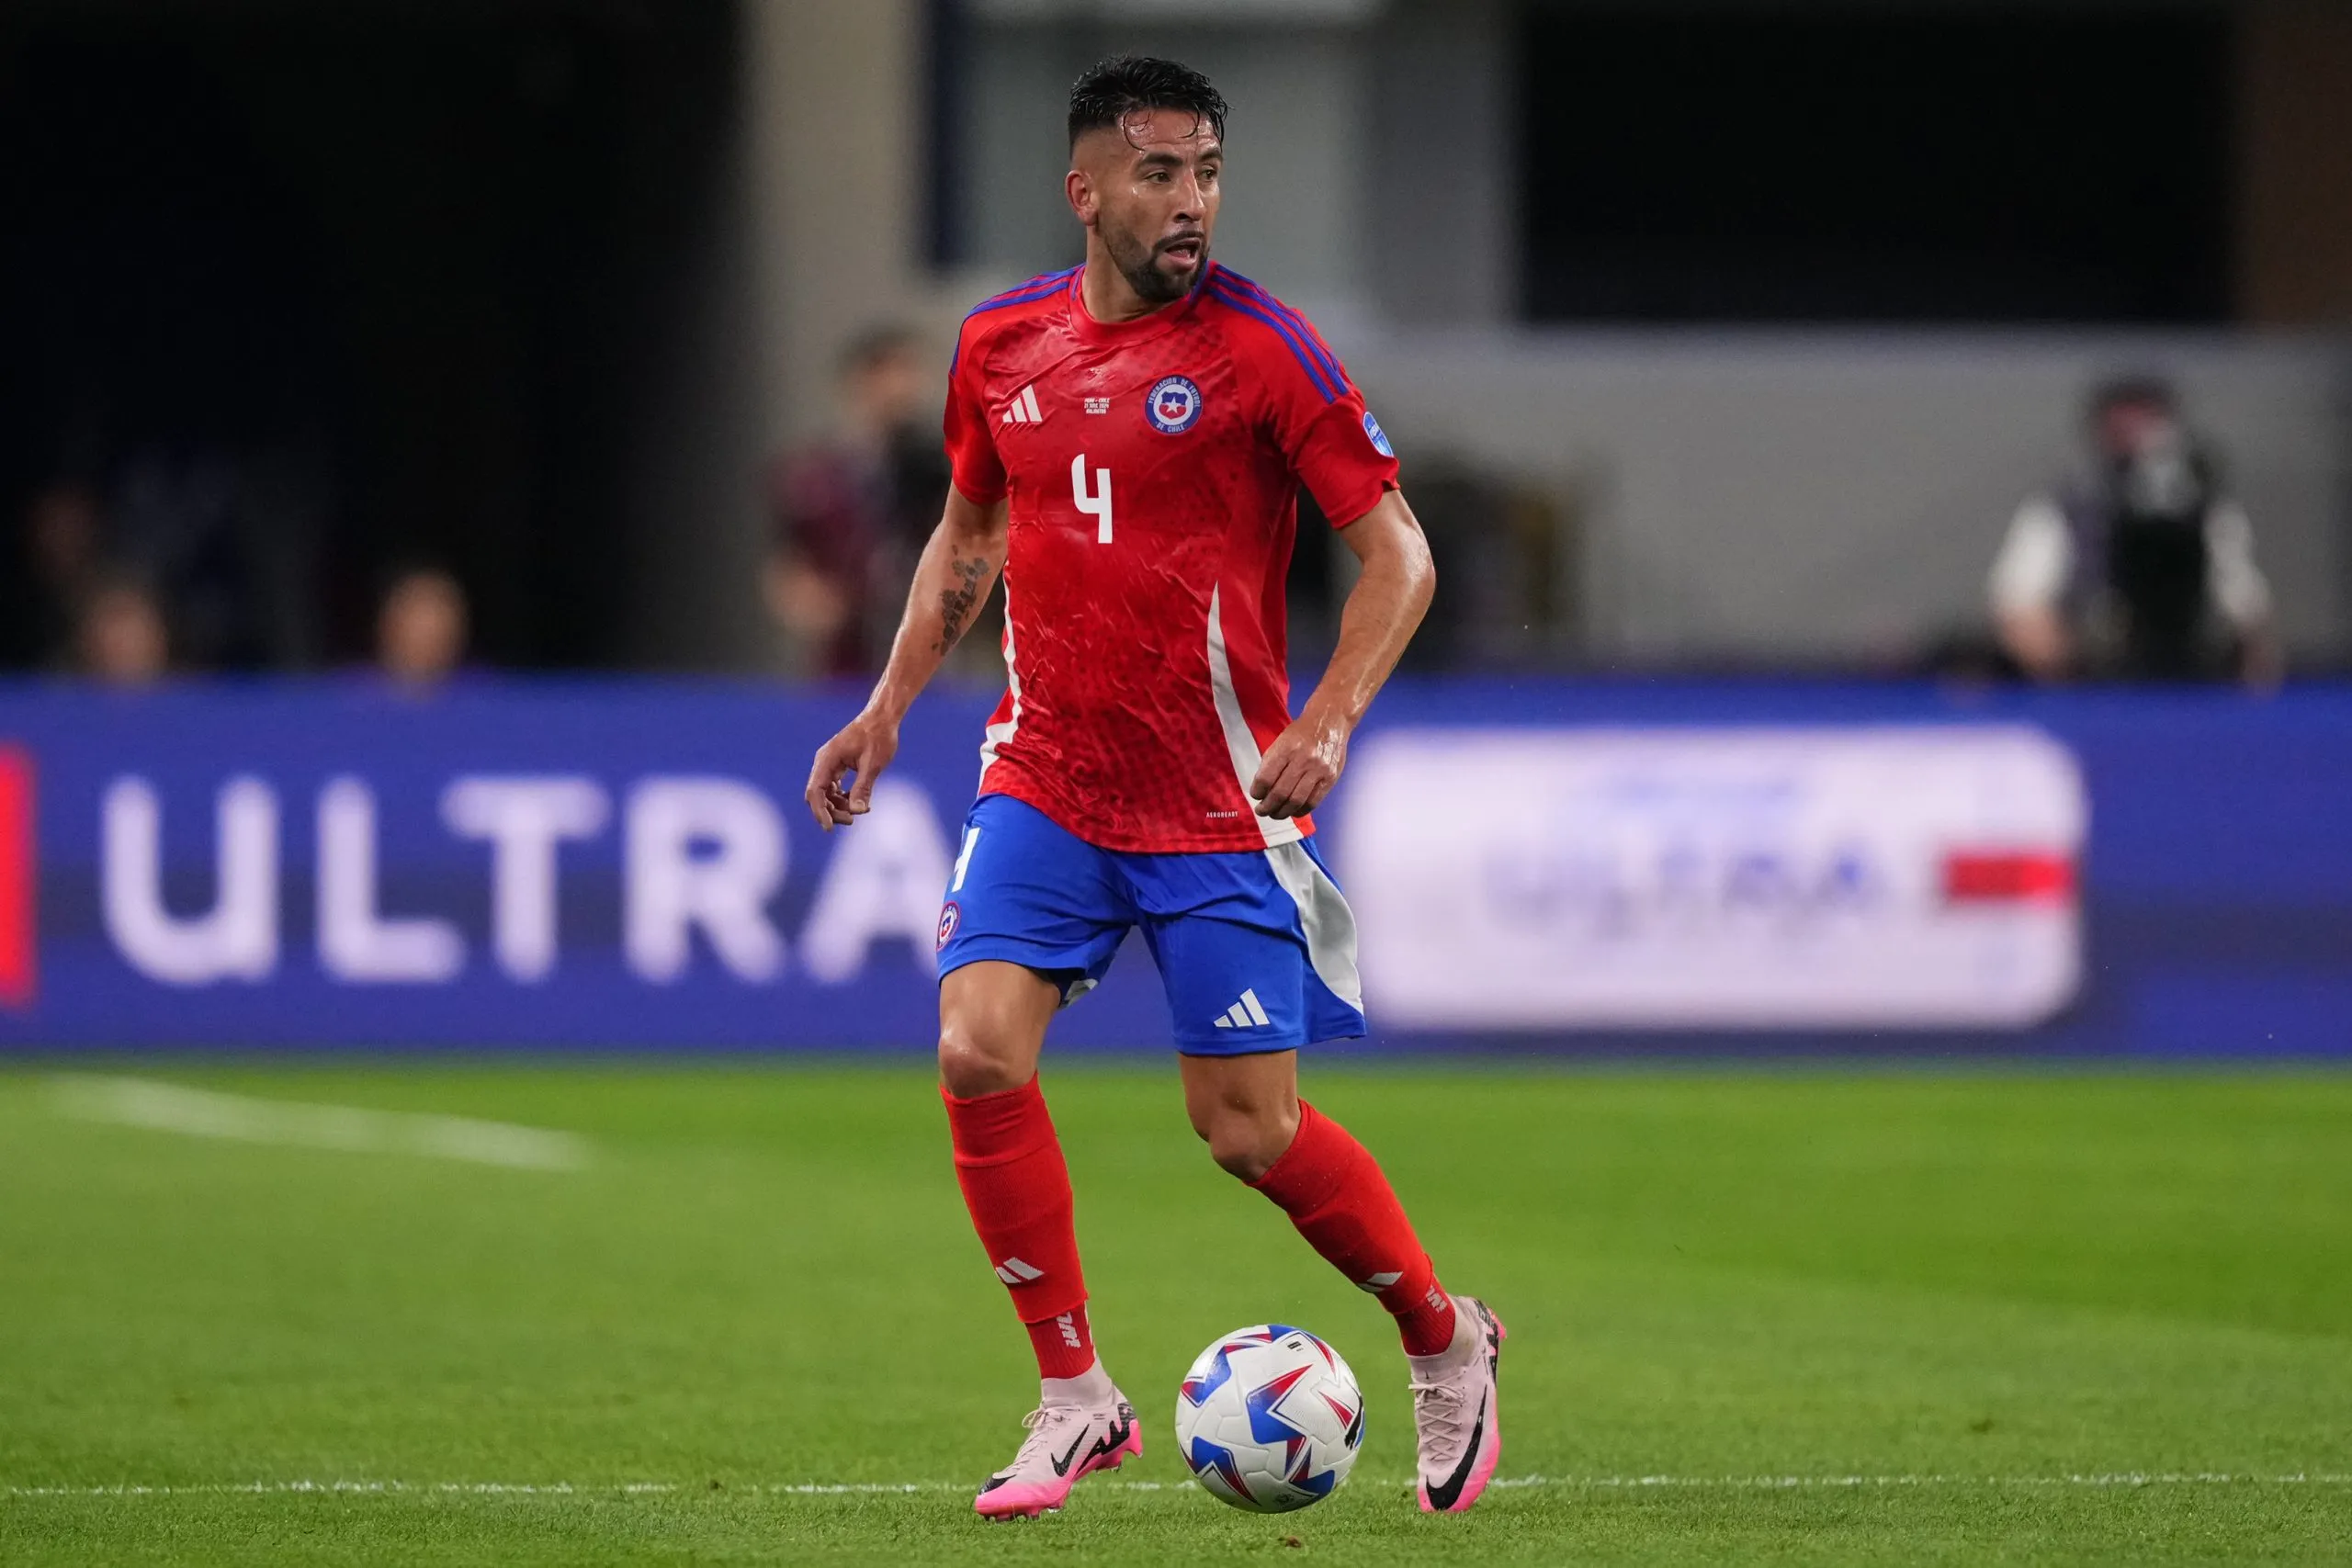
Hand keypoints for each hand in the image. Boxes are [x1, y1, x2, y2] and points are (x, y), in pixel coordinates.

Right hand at [805, 711, 900, 830]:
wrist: (881, 718)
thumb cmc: (878, 737)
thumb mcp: (872, 764)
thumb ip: (863, 787)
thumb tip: (856, 811)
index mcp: (827, 759)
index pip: (815, 791)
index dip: (820, 812)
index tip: (829, 828)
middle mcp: (823, 762)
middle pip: (818, 795)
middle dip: (830, 811)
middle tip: (851, 820)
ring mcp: (829, 764)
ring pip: (825, 793)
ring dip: (837, 806)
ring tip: (857, 812)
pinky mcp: (837, 766)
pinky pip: (833, 787)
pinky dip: (842, 798)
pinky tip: (858, 803)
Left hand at [1250, 707, 1348, 819]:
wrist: (1330, 721)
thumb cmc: (1301, 733)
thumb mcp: (1281, 741)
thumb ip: (1271, 764)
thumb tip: (1261, 790)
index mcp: (1286, 749)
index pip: (1266, 778)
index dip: (1257, 792)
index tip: (1255, 795)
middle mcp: (1303, 760)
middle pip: (1280, 793)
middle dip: (1267, 807)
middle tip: (1262, 811)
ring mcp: (1318, 770)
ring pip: (1296, 801)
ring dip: (1282, 812)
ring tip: (1275, 814)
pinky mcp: (1330, 778)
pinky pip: (1313, 802)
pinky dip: (1301, 810)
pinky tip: (1293, 811)